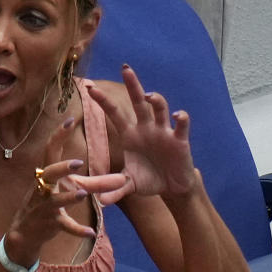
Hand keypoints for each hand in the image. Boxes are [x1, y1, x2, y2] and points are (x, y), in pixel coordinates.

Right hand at [3, 118, 125, 263]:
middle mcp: (43, 187)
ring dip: (68, 197)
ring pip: (55, 200)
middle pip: (49, 173)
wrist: (26, 232)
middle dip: (62, 168)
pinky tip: (91, 232)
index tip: (70, 119)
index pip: (50, 151)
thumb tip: (123, 177)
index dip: (58, 135)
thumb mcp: (73, 190)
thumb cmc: (50, 204)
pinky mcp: (49, 224)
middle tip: (78, 163)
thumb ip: (98, 184)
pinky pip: (64, 226)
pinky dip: (77, 230)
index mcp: (47, 174)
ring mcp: (44, 206)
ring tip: (83, 194)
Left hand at [86, 65, 197, 204]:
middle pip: (138, 101)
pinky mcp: (179, 140)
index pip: (114, 112)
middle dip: (133, 84)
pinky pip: (181, 125)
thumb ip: (110, 188)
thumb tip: (96, 202)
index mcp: (129, 134)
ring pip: (160, 109)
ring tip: (149, 96)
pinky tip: (178, 115)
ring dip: (156, 100)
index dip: (103, 100)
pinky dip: (180, 118)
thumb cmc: (148, 180)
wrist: (172, 188)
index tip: (90, 87)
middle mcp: (146, 127)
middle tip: (126, 69)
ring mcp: (163, 132)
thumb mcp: (126, 184)